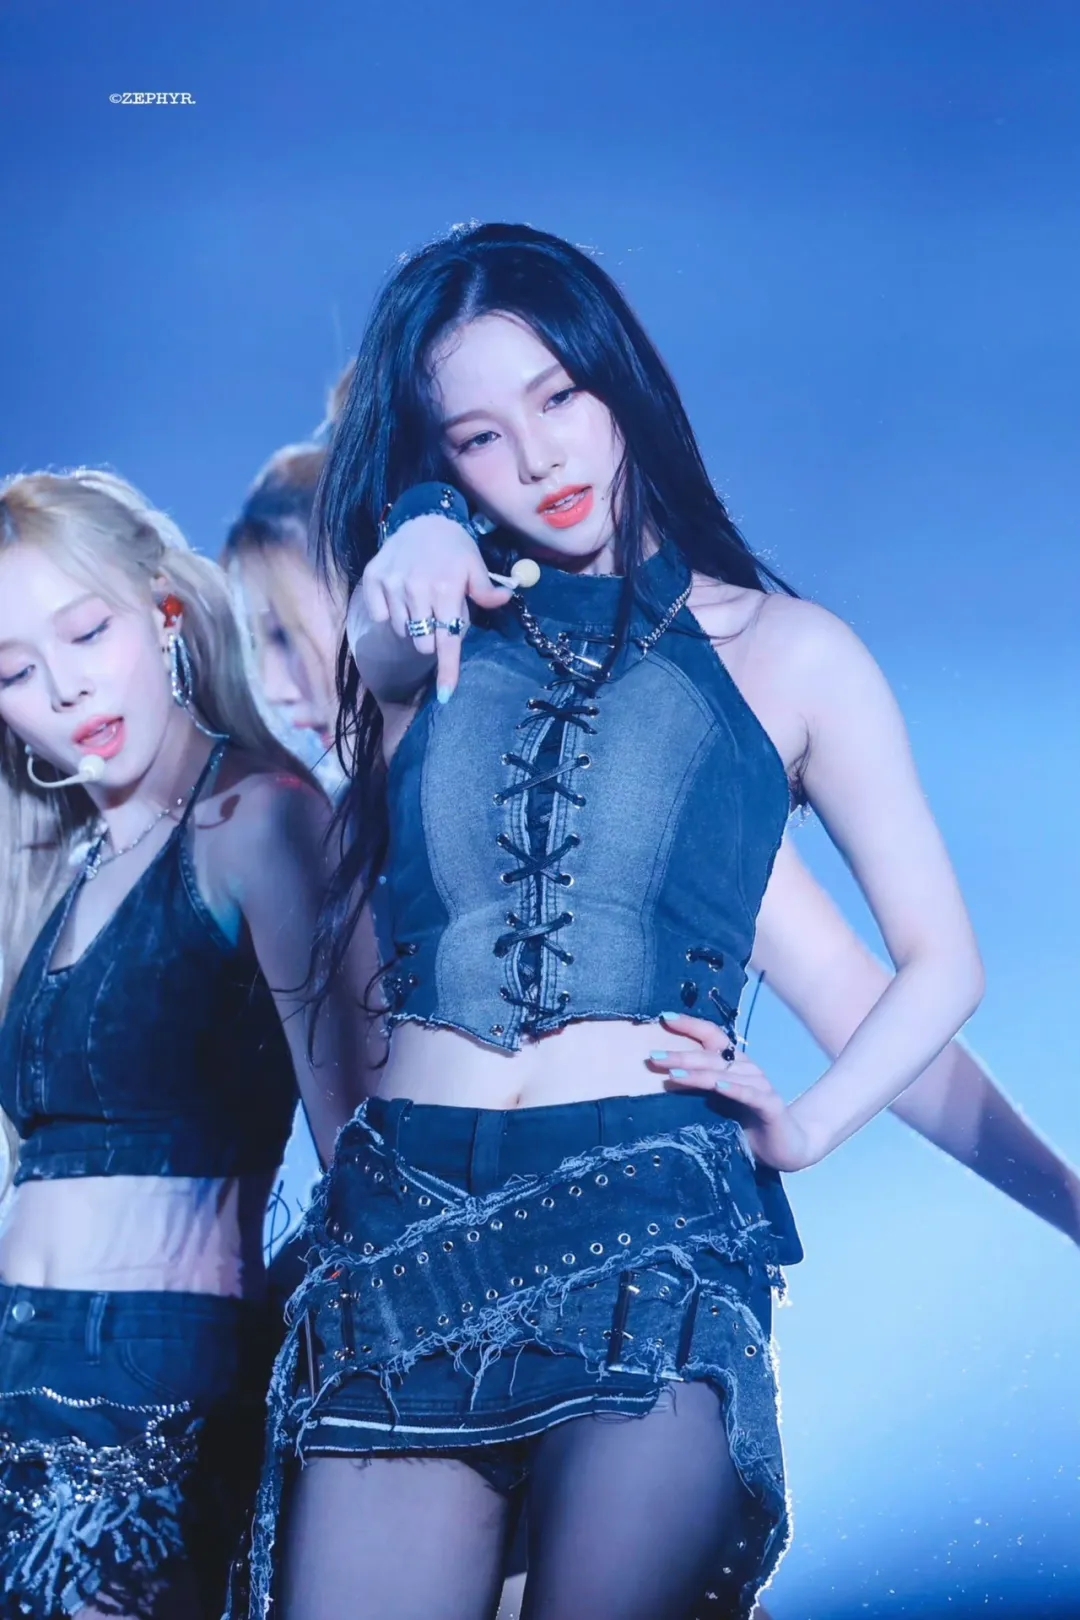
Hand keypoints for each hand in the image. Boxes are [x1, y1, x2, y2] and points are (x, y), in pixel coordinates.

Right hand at [359, 514, 511, 698]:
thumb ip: (486, 590)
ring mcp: (392, 585)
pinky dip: (392, 614)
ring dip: (414, 626)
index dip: (447, 670)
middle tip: (439, 615)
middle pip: (424, 642)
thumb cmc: (454, 548)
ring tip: (422, 603)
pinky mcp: (373, 580)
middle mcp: (417, 589)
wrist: (422, 519)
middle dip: (433, 638)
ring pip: (404, 631)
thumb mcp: (475, 566)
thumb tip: (505, 599)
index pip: (447, 640)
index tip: (445, 695)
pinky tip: (401, 596)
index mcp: (446, 590)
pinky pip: (382, 616)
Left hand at [649, 1011, 818, 1171]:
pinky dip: (733, 1089)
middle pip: (711, 1056)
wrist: (786, 1148)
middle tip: (654, 1057)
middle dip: (681, 1055)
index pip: (712, 1036)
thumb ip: (697, 1089)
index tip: (665, 1017)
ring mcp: (761, 1085)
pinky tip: (718, 1086)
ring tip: (674, 1073)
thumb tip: (660, 1078)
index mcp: (734, 1064)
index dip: (690, 1025)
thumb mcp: (717, 1103)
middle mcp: (747, 1069)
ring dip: (698, 1073)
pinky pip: (749, 1094)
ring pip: (725, 1074)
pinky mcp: (771, 1105)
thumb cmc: (746, 1123)